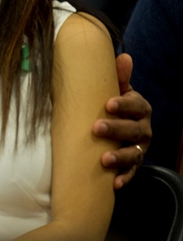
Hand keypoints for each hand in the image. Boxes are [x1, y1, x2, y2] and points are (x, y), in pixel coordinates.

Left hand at [92, 53, 151, 188]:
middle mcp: (143, 128)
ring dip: (120, 157)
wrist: (118, 127)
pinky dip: (124, 178)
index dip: (124, 105)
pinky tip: (114, 184)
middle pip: (134, 130)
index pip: (136, 105)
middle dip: (116, 129)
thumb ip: (119, 76)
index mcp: (140, 108)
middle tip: (96, 128)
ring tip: (104, 160)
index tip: (108, 104)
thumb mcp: (116, 90)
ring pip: (134, 154)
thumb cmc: (113, 106)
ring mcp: (140, 148)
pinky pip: (132, 173)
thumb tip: (123, 56)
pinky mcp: (134, 164)